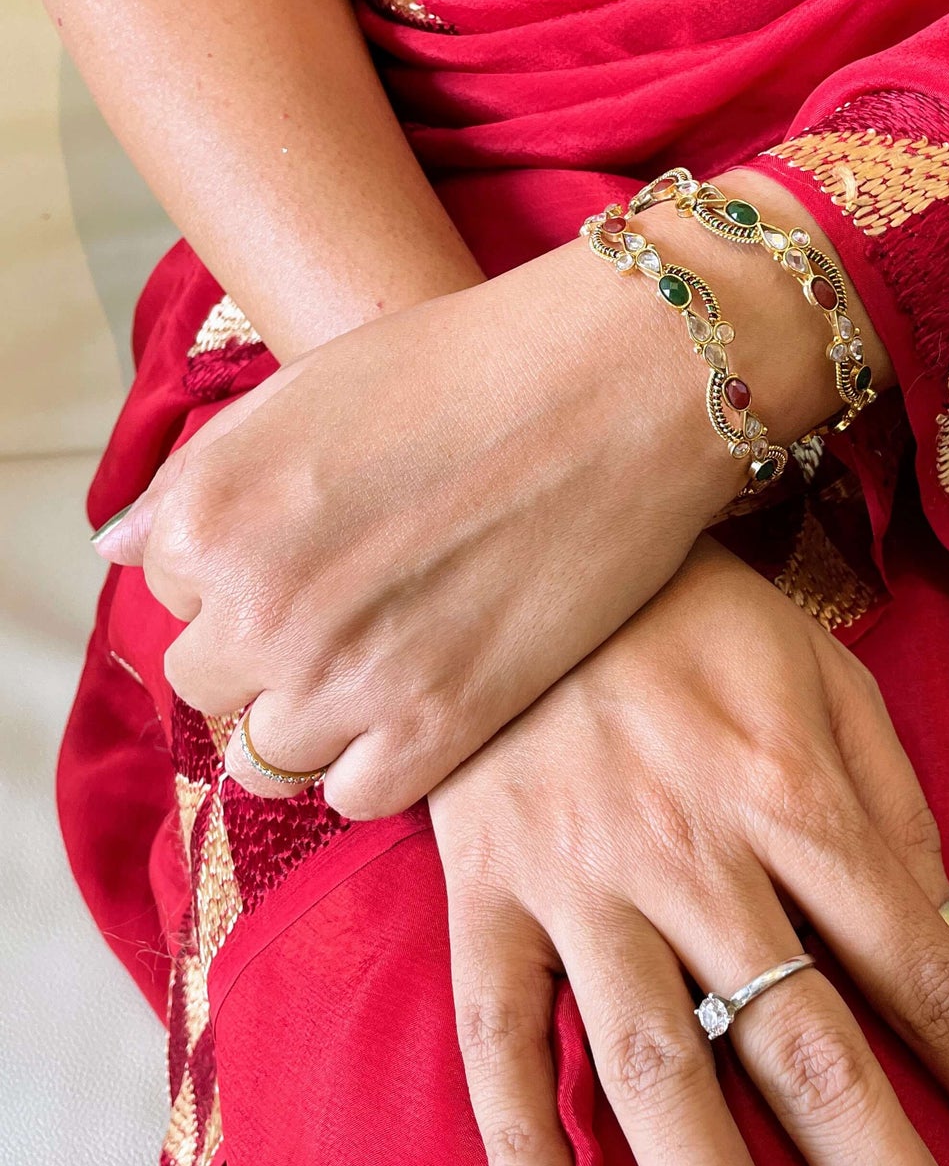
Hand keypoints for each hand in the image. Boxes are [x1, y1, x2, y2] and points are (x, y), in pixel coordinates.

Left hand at [95, 172, 888, 819]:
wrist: (610, 391)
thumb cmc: (464, 370)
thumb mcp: (302, 395)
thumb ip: (201, 483)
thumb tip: (122, 548)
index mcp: (210, 515)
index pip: (167, 593)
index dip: (237, 576)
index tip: (307, 554)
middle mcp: (259, 606)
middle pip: (209, 683)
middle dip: (262, 653)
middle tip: (346, 613)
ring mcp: (344, 677)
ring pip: (267, 757)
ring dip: (309, 719)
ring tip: (377, 668)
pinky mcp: (437, 727)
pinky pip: (355, 795)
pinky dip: (375, 763)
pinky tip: (419, 706)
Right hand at [431, 540, 948, 1165]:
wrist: (535, 552)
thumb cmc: (705, 623)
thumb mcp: (832, 685)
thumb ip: (892, 820)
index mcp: (801, 797)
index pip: (928, 974)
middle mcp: (699, 858)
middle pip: (815, 1058)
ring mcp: (582, 882)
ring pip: (660, 1077)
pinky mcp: (486, 892)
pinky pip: (495, 1029)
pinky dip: (511, 1141)